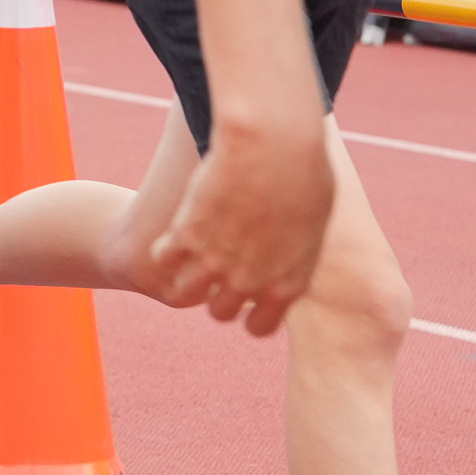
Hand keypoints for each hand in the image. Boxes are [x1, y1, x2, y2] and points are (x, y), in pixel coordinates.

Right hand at [150, 123, 336, 335]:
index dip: (249, 311)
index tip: (246, 291)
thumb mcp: (312, 224)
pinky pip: (163, 257)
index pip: (259, 328)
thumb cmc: (305, 173)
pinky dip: (165, 247)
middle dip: (215, 292)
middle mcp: (250, 282)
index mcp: (288, 284)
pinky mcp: (186, 235)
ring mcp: (215, 261)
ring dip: (186, 274)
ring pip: (185, 291)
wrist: (277, 146)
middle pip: (218, 311)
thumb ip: (292, 251)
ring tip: (190, 252)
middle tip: (216, 266)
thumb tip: (283, 248)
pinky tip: (175, 230)